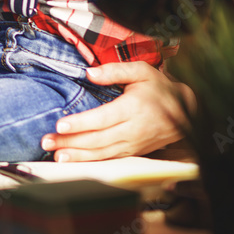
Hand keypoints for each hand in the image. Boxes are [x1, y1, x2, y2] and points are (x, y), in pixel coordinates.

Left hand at [40, 62, 192, 160]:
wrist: (186, 111)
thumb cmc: (159, 88)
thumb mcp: (141, 71)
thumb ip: (114, 70)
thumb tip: (89, 73)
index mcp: (134, 108)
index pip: (103, 118)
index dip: (81, 123)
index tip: (61, 124)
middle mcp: (133, 129)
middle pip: (98, 139)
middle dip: (70, 142)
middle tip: (47, 141)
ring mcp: (134, 144)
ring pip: (102, 153)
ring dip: (77, 156)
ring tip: (56, 155)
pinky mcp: (133, 152)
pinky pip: (110, 159)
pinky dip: (91, 162)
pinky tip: (74, 161)